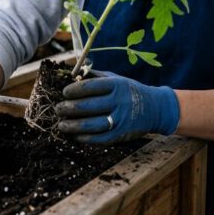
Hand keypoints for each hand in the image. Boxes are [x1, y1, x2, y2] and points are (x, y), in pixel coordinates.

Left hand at [56, 71, 179, 144]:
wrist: (156, 108)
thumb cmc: (129, 91)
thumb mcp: (116, 79)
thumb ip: (95, 77)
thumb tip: (71, 75)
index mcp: (117, 85)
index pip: (91, 87)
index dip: (74, 90)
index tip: (64, 93)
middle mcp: (120, 102)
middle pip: (89, 106)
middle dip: (69, 108)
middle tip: (58, 109)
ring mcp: (122, 119)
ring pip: (93, 125)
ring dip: (74, 126)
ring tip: (61, 125)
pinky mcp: (122, 134)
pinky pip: (100, 139)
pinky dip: (85, 138)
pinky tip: (75, 135)